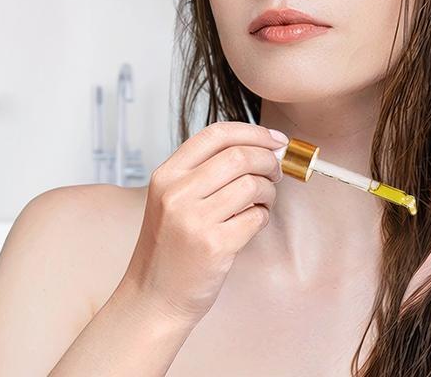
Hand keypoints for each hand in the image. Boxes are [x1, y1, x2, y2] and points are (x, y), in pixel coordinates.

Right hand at [117, 121, 287, 325]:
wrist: (154, 297)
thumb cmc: (168, 250)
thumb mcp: (171, 201)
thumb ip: (204, 174)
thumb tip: (259, 149)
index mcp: (165, 176)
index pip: (215, 134)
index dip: (252, 132)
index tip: (275, 140)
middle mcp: (176, 193)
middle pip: (239, 156)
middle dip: (269, 162)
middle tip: (276, 174)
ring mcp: (194, 219)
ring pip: (253, 185)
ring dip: (268, 193)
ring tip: (261, 204)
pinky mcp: (214, 245)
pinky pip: (256, 218)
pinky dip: (262, 219)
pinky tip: (250, 225)